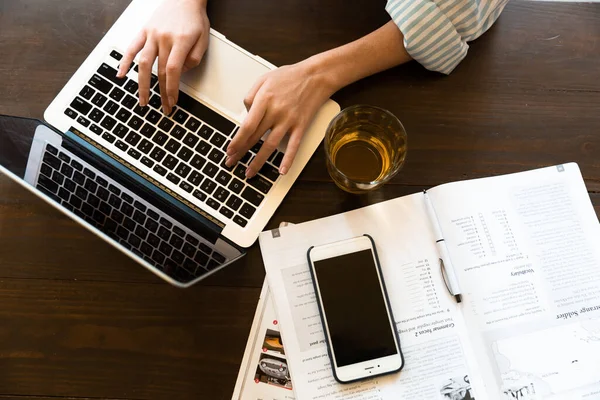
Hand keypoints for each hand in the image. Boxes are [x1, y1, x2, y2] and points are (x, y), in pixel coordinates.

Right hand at [117, 0, 208, 113]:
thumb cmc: (195, 19)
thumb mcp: (204, 39)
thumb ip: (194, 58)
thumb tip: (180, 74)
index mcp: (181, 41)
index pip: (173, 71)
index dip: (172, 88)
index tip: (173, 101)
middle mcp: (164, 38)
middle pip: (160, 71)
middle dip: (162, 93)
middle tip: (163, 108)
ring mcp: (151, 34)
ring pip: (143, 63)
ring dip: (142, 84)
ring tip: (143, 100)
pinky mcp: (144, 31)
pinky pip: (132, 48)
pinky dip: (124, 62)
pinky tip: (121, 75)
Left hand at [226, 60, 334, 177]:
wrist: (316, 76)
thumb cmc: (290, 76)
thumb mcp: (264, 79)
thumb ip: (251, 96)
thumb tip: (246, 114)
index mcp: (264, 99)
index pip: (247, 126)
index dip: (237, 140)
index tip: (230, 150)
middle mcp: (276, 112)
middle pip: (255, 137)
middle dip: (241, 152)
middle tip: (231, 162)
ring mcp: (289, 121)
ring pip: (271, 145)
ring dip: (258, 161)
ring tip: (250, 172)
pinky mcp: (301, 126)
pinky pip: (293, 146)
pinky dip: (288, 160)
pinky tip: (281, 171)